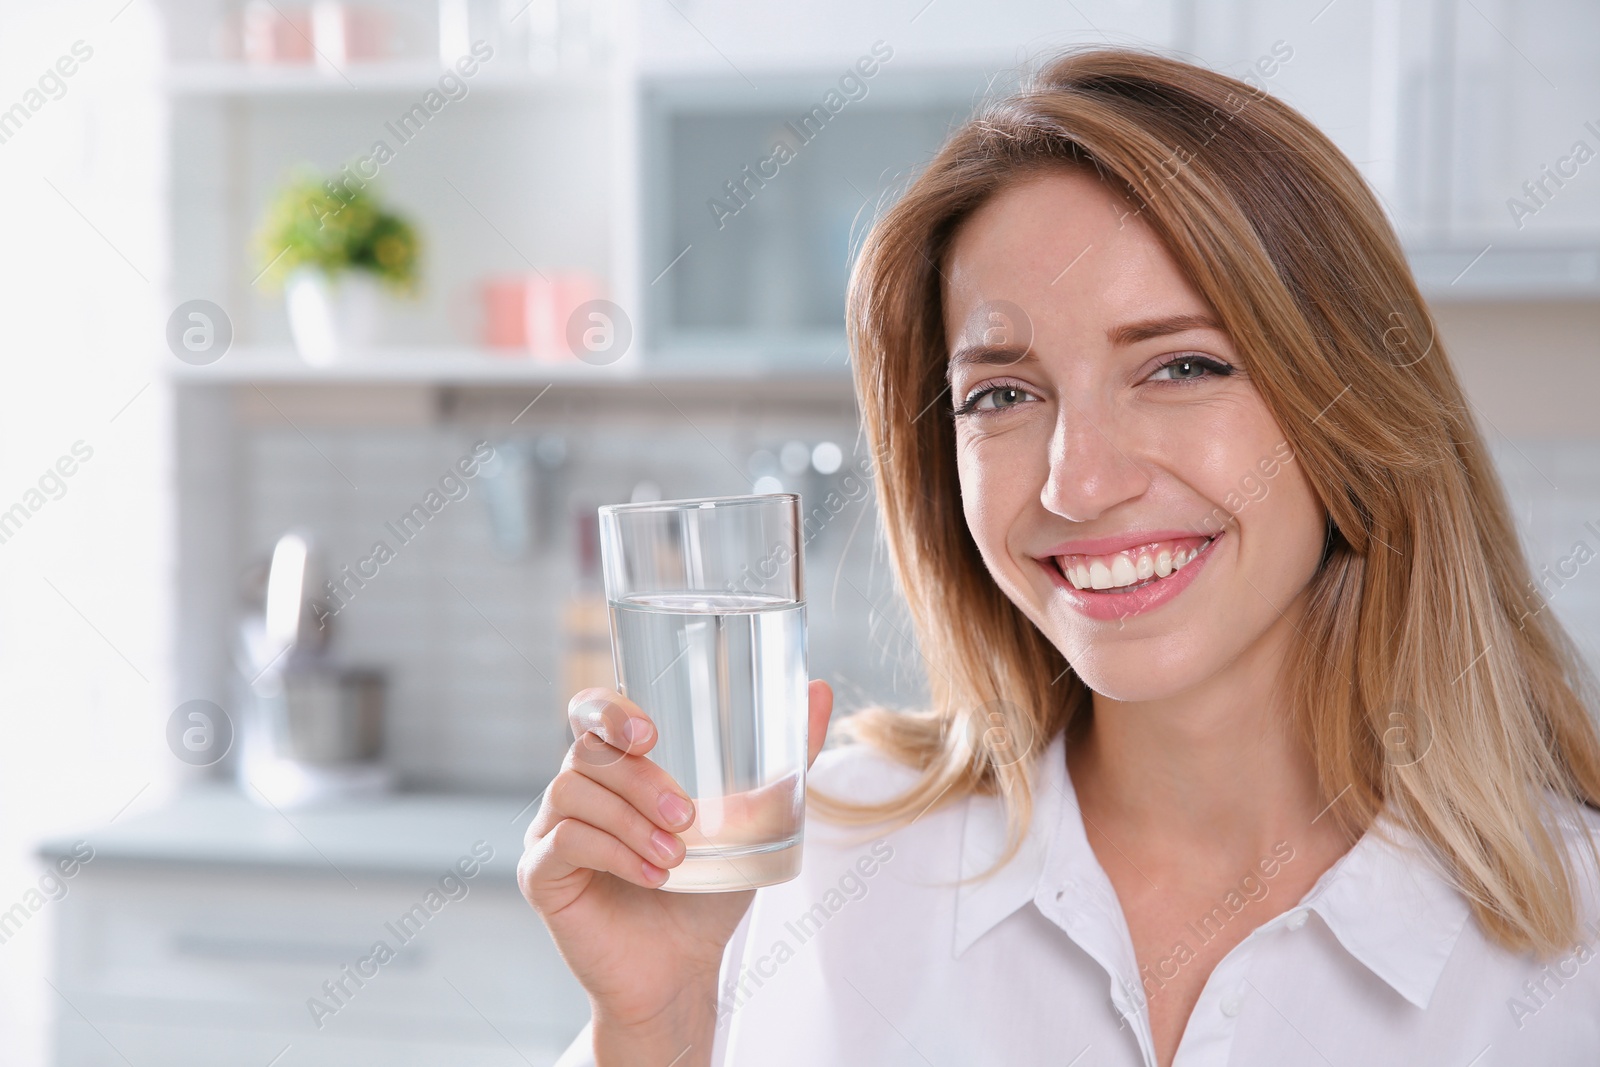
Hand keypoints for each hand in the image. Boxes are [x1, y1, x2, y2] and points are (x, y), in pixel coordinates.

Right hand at [519, 679, 834, 1030]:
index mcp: (618, 767)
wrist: (683, 967)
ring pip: (573, 792)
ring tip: (676, 858)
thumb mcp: (758, 821)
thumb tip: (820, 691)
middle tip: (687, 816)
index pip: (592, 711)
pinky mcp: (541, 873)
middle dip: (641, 779)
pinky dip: (613, 854)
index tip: (651, 735)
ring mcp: (552, 829)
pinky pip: (563, 841)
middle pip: (588, 752)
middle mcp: (578, 790)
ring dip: (631, 820)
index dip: (611, 710)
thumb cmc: (710, 891)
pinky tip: (652, 877)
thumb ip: (788, 760)